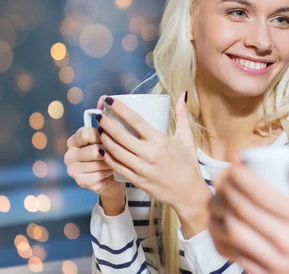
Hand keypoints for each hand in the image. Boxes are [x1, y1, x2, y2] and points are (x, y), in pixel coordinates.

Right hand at [64, 96, 125, 214]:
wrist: (113, 177)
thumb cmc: (112, 151)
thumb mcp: (108, 134)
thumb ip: (104, 116)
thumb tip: (104, 98)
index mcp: (74, 139)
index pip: (86, 133)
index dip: (102, 134)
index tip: (113, 135)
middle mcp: (69, 154)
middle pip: (93, 150)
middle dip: (110, 150)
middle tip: (121, 150)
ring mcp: (73, 169)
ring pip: (98, 163)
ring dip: (113, 161)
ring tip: (121, 160)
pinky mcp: (80, 182)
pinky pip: (99, 175)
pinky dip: (109, 173)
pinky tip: (114, 171)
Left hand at [98, 92, 211, 237]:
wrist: (188, 193)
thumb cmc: (187, 163)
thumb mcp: (186, 137)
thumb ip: (182, 115)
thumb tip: (182, 95)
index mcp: (160, 141)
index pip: (136, 121)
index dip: (120, 109)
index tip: (110, 101)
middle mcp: (149, 154)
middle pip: (121, 136)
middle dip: (106, 124)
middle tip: (99, 116)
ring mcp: (142, 169)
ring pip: (116, 152)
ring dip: (105, 140)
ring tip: (99, 130)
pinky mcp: (138, 181)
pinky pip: (118, 167)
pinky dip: (108, 157)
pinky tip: (102, 150)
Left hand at [208, 158, 288, 273]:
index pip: (260, 192)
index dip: (240, 174)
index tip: (234, 161)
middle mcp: (287, 241)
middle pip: (242, 209)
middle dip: (226, 187)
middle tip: (221, 174)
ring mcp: (276, 262)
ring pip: (235, 233)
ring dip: (221, 211)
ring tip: (219, 197)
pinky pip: (238, 256)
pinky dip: (226, 238)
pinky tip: (224, 224)